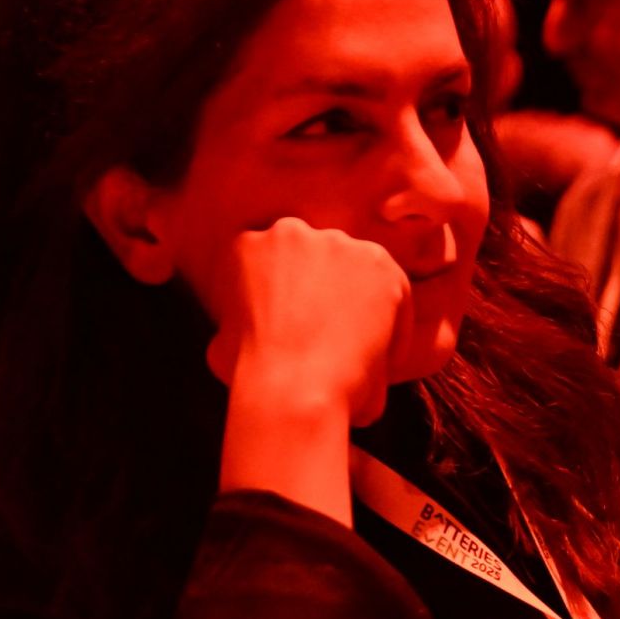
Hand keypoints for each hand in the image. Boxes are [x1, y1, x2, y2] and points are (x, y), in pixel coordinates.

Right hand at [207, 217, 413, 428]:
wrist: (295, 386)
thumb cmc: (253, 376)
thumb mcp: (223, 344)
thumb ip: (237, 323)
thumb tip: (239, 334)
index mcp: (248, 246)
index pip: (281, 262)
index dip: (297, 297)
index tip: (306, 329)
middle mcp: (292, 232)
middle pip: (322, 261)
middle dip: (332, 293)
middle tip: (338, 337)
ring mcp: (338, 243)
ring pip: (360, 272)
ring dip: (365, 305)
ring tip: (364, 351)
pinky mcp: (378, 261)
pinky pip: (396, 290)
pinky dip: (395, 322)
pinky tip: (385, 358)